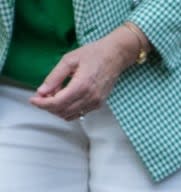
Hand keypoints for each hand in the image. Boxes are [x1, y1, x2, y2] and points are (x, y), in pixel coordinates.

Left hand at [30, 25, 144, 120]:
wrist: (114, 56)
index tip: (33, 100)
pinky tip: (63, 99)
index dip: (43, 103)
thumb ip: (54, 77)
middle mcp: (90, 98)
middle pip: (63, 111)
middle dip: (48, 106)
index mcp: (81, 85)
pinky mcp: (98, 104)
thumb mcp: (68, 60)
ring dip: (57, 109)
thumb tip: (42, 91)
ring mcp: (95, 103)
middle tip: (40, 96)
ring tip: (52, 96)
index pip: (58, 102)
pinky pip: (79, 113)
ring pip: (70, 115)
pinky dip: (67, 110)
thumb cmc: (93, 55)